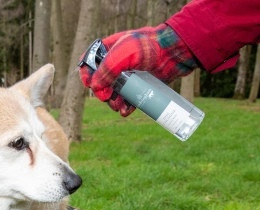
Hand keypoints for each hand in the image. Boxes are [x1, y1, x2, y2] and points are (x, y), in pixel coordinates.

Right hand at [79, 24, 197, 115]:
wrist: (173, 53)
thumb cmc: (148, 47)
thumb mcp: (123, 54)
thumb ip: (106, 69)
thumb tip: (95, 88)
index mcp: (108, 50)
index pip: (88, 64)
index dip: (86, 75)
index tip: (90, 85)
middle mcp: (116, 64)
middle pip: (100, 83)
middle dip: (102, 94)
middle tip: (108, 98)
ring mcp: (128, 76)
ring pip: (113, 94)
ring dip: (113, 103)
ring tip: (119, 107)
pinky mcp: (140, 86)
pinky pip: (128, 100)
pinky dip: (125, 107)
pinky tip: (126, 111)